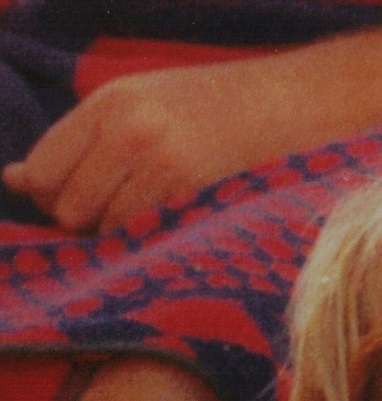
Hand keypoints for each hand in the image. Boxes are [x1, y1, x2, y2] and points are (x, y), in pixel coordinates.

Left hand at [1, 61, 311, 231]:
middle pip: (68, 210)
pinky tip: (169, 227)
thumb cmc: (207, 109)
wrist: (284, 109)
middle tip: (115, 211)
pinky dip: (149, 244)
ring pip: (106, 233)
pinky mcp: (193, 204)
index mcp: (109, 104)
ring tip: (150, 215)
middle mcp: (130, 134)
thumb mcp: (137, 103)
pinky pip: (145, 243)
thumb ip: (79, 140)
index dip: (46, 197)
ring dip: (119, 237)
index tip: (66, 202)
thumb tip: (15, 181)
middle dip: (82, 221)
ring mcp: (163, 172)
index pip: (42, 171)